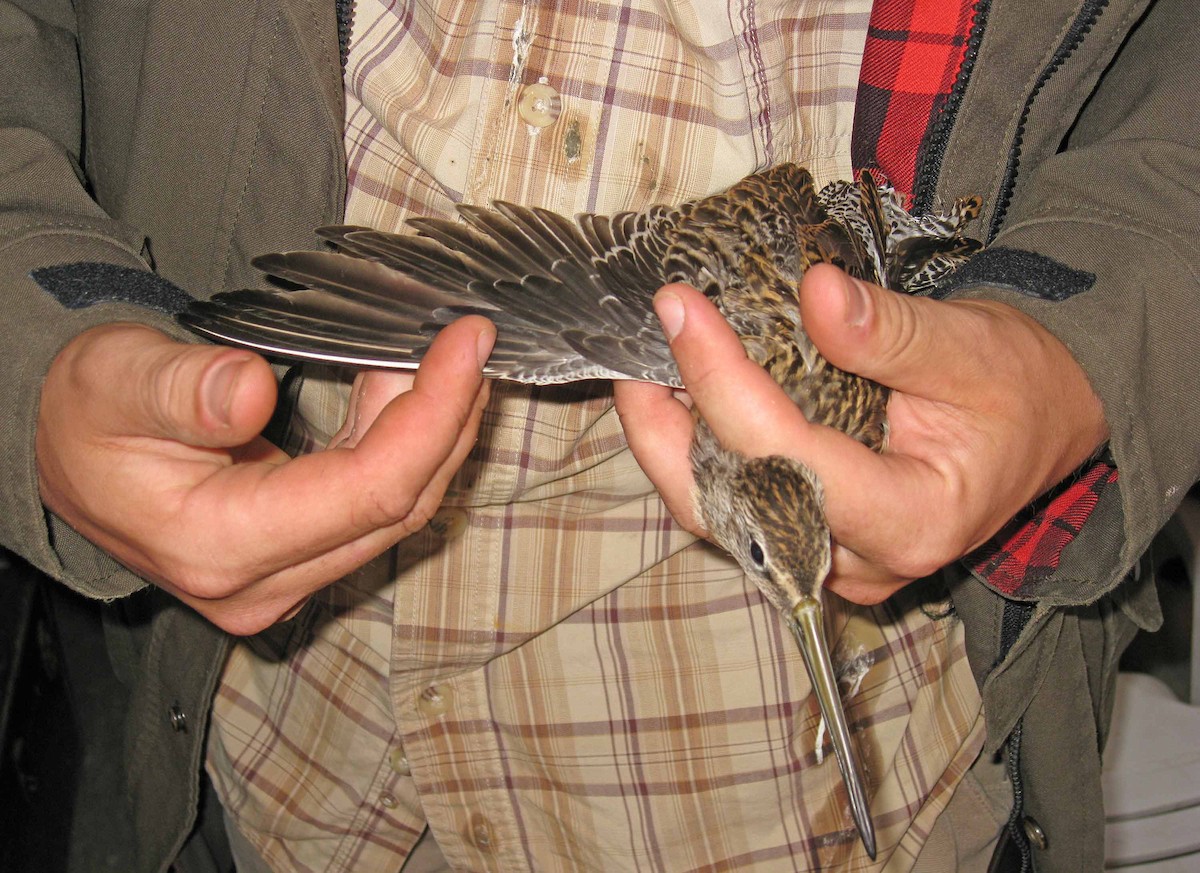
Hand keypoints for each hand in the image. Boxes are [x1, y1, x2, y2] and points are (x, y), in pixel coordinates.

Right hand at [36, 317, 494, 632]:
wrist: (67, 457)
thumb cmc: (86, 418)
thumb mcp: (115, 381)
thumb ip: (182, 389)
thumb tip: (252, 390)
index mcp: (221, 545)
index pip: (368, 491)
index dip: (432, 415)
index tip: (467, 345)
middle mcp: (265, 582)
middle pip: (399, 505)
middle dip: (448, 417)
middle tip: (472, 342)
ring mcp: (288, 578)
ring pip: (399, 507)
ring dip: (434, 429)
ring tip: (444, 356)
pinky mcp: (301, 559)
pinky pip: (378, 503)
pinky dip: (406, 443)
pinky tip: (408, 389)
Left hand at [614, 264, 1107, 604]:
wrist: (1040, 423)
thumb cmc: (1016, 388)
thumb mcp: (969, 347)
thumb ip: (890, 330)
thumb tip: (814, 292)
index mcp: (912, 518)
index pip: (787, 458)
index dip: (722, 383)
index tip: (680, 311)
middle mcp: (861, 561)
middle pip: (730, 510)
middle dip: (663, 432)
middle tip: (633, 352)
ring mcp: (831, 562)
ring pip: (719, 518)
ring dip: (668, 447)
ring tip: (644, 370)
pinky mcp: (812, 544)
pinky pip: (733, 509)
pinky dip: (696, 456)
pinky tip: (677, 402)